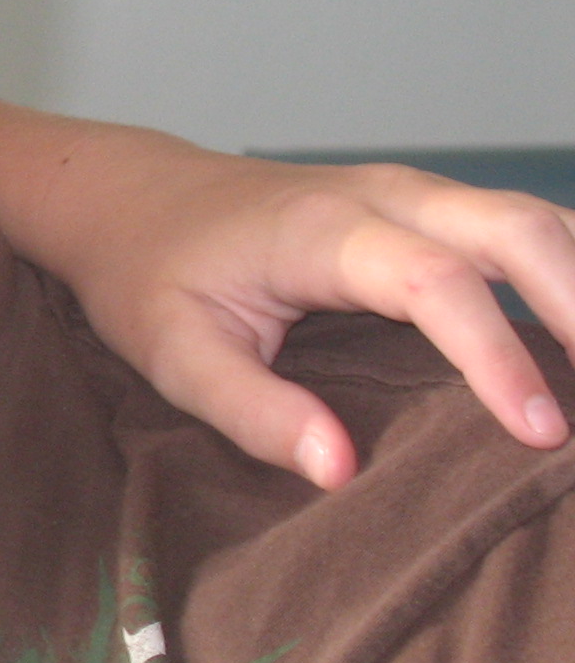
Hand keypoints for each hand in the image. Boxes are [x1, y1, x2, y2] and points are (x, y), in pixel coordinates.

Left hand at [0, 101, 574, 487]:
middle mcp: (384, 195)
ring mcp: (416, 192)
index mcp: (320, 230)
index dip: (497, 355)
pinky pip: (526, 227)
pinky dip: (572, 270)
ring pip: (538, 218)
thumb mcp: (170, 353)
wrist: (131, 197)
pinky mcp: (432, 207)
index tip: (539, 433)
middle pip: (518, 229)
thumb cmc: (148, 277)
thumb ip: (252, 411)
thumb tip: (340, 471)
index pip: (434, 282)